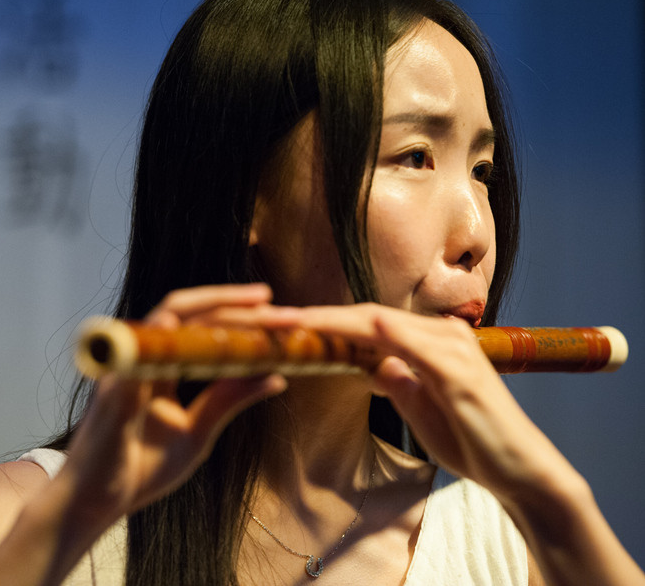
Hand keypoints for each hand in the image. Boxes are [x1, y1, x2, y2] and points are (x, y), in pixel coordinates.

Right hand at [59, 284, 294, 527]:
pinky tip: (183, 327)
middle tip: (284, 310)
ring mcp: (125, 370)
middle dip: (239, 307)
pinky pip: (138, 357)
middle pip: (190, 314)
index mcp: (161, 368)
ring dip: (217, 312)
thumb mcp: (195, 434)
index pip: (200, 327)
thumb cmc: (138, 469)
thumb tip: (276, 376)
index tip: (283, 314)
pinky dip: (162, 339)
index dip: (240, 315)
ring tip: (260, 310)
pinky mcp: (111, 392)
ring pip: (169, 321)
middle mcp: (142, 359)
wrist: (94, 504)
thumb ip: (227, 401)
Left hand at [299, 303, 568, 499]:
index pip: (365, 325)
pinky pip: (419, 347)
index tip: (282, 325)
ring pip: (381, 324)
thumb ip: (397, 382)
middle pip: (365, 317)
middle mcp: (441, 335)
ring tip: (290, 322)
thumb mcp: (420, 409)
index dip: (322, 322)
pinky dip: (389, 334)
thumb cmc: (471, 442)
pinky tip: (361, 328)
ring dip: (332, 322)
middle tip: (269, 317)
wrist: (519, 472)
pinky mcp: (461, 373)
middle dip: (315, 316)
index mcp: (429, 342)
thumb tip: (371, 365)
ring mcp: (453, 349)